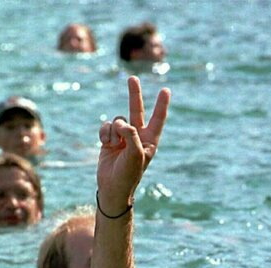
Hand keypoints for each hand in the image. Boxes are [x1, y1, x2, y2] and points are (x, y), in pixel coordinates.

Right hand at [97, 76, 170, 213]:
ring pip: (117, 120)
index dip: (161, 105)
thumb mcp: (135, 156)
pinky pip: (105, 126)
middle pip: (136, 110)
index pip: (157, 119)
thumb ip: (132, 137)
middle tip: (132, 78)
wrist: (112, 187)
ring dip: (113, 130)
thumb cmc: (128, 174)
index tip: (166, 90)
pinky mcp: (109, 139)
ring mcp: (122, 137)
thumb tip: (124, 124)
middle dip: (134, 94)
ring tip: (114, 145)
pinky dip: (104, 133)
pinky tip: (105, 145)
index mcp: (149, 140)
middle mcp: (137, 136)